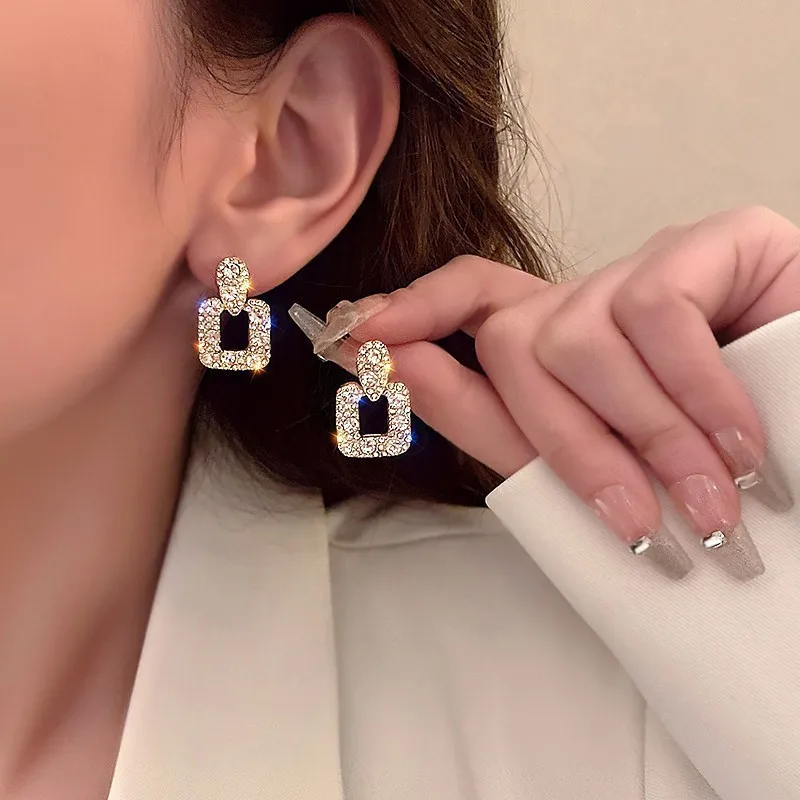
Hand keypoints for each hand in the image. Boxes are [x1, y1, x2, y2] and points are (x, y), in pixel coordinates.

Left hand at [351, 206, 799, 578]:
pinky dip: (694, 394)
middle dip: (570, 446)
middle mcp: (598, 296)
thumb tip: (393, 364)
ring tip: (710, 504)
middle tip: (641, 523)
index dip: (409, 309)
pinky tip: (742, 443)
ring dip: (645, 439)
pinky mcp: (718, 243)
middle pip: (515, 341)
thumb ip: (491, 418)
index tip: (353, 331)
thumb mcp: (590, 465)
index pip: (468, 299)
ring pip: (578, 338)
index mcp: (564, 342)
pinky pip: (655, 313)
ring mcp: (655, 264)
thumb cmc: (710, 478)